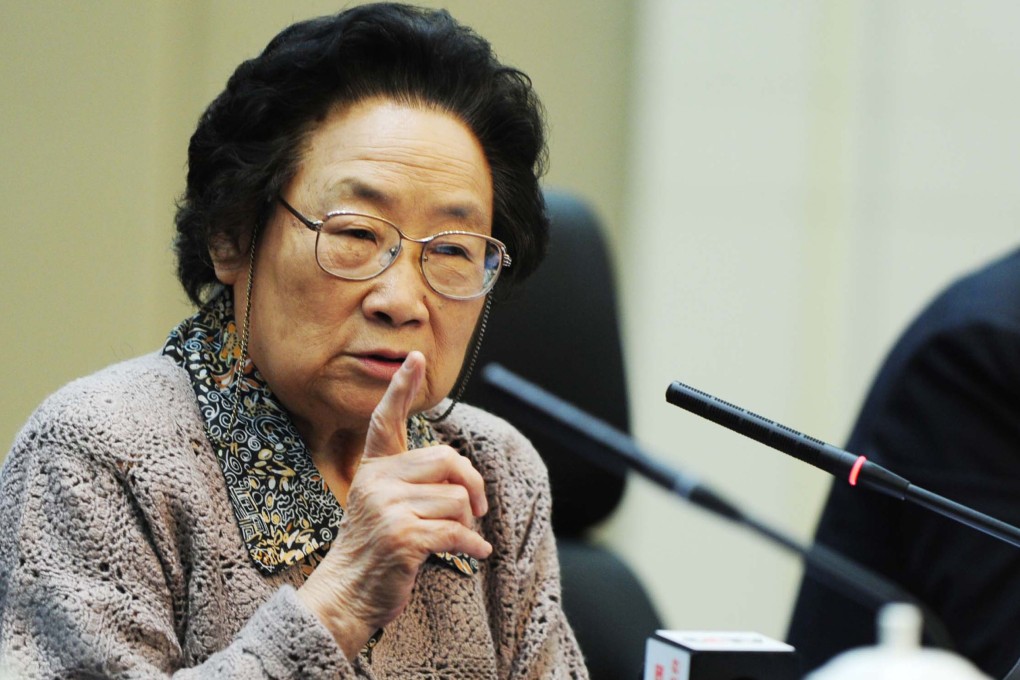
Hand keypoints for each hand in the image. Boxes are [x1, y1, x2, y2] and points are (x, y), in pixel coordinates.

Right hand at [296, 351, 491, 658]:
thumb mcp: (383, 506)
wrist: (347, 596)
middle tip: (478, 507)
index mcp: (373, 470)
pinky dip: (473, 545)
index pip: (386, 420)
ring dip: (469, 523)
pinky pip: (456, 531)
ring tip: (461, 539)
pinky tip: (477, 553)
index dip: (401, 388)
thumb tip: (464, 475)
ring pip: (457, 499)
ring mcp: (387, 509)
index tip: (415, 357)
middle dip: (472, 484)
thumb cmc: (374, 551)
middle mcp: (377, 482)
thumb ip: (411, 482)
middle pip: (446, 460)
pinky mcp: (402, 537)